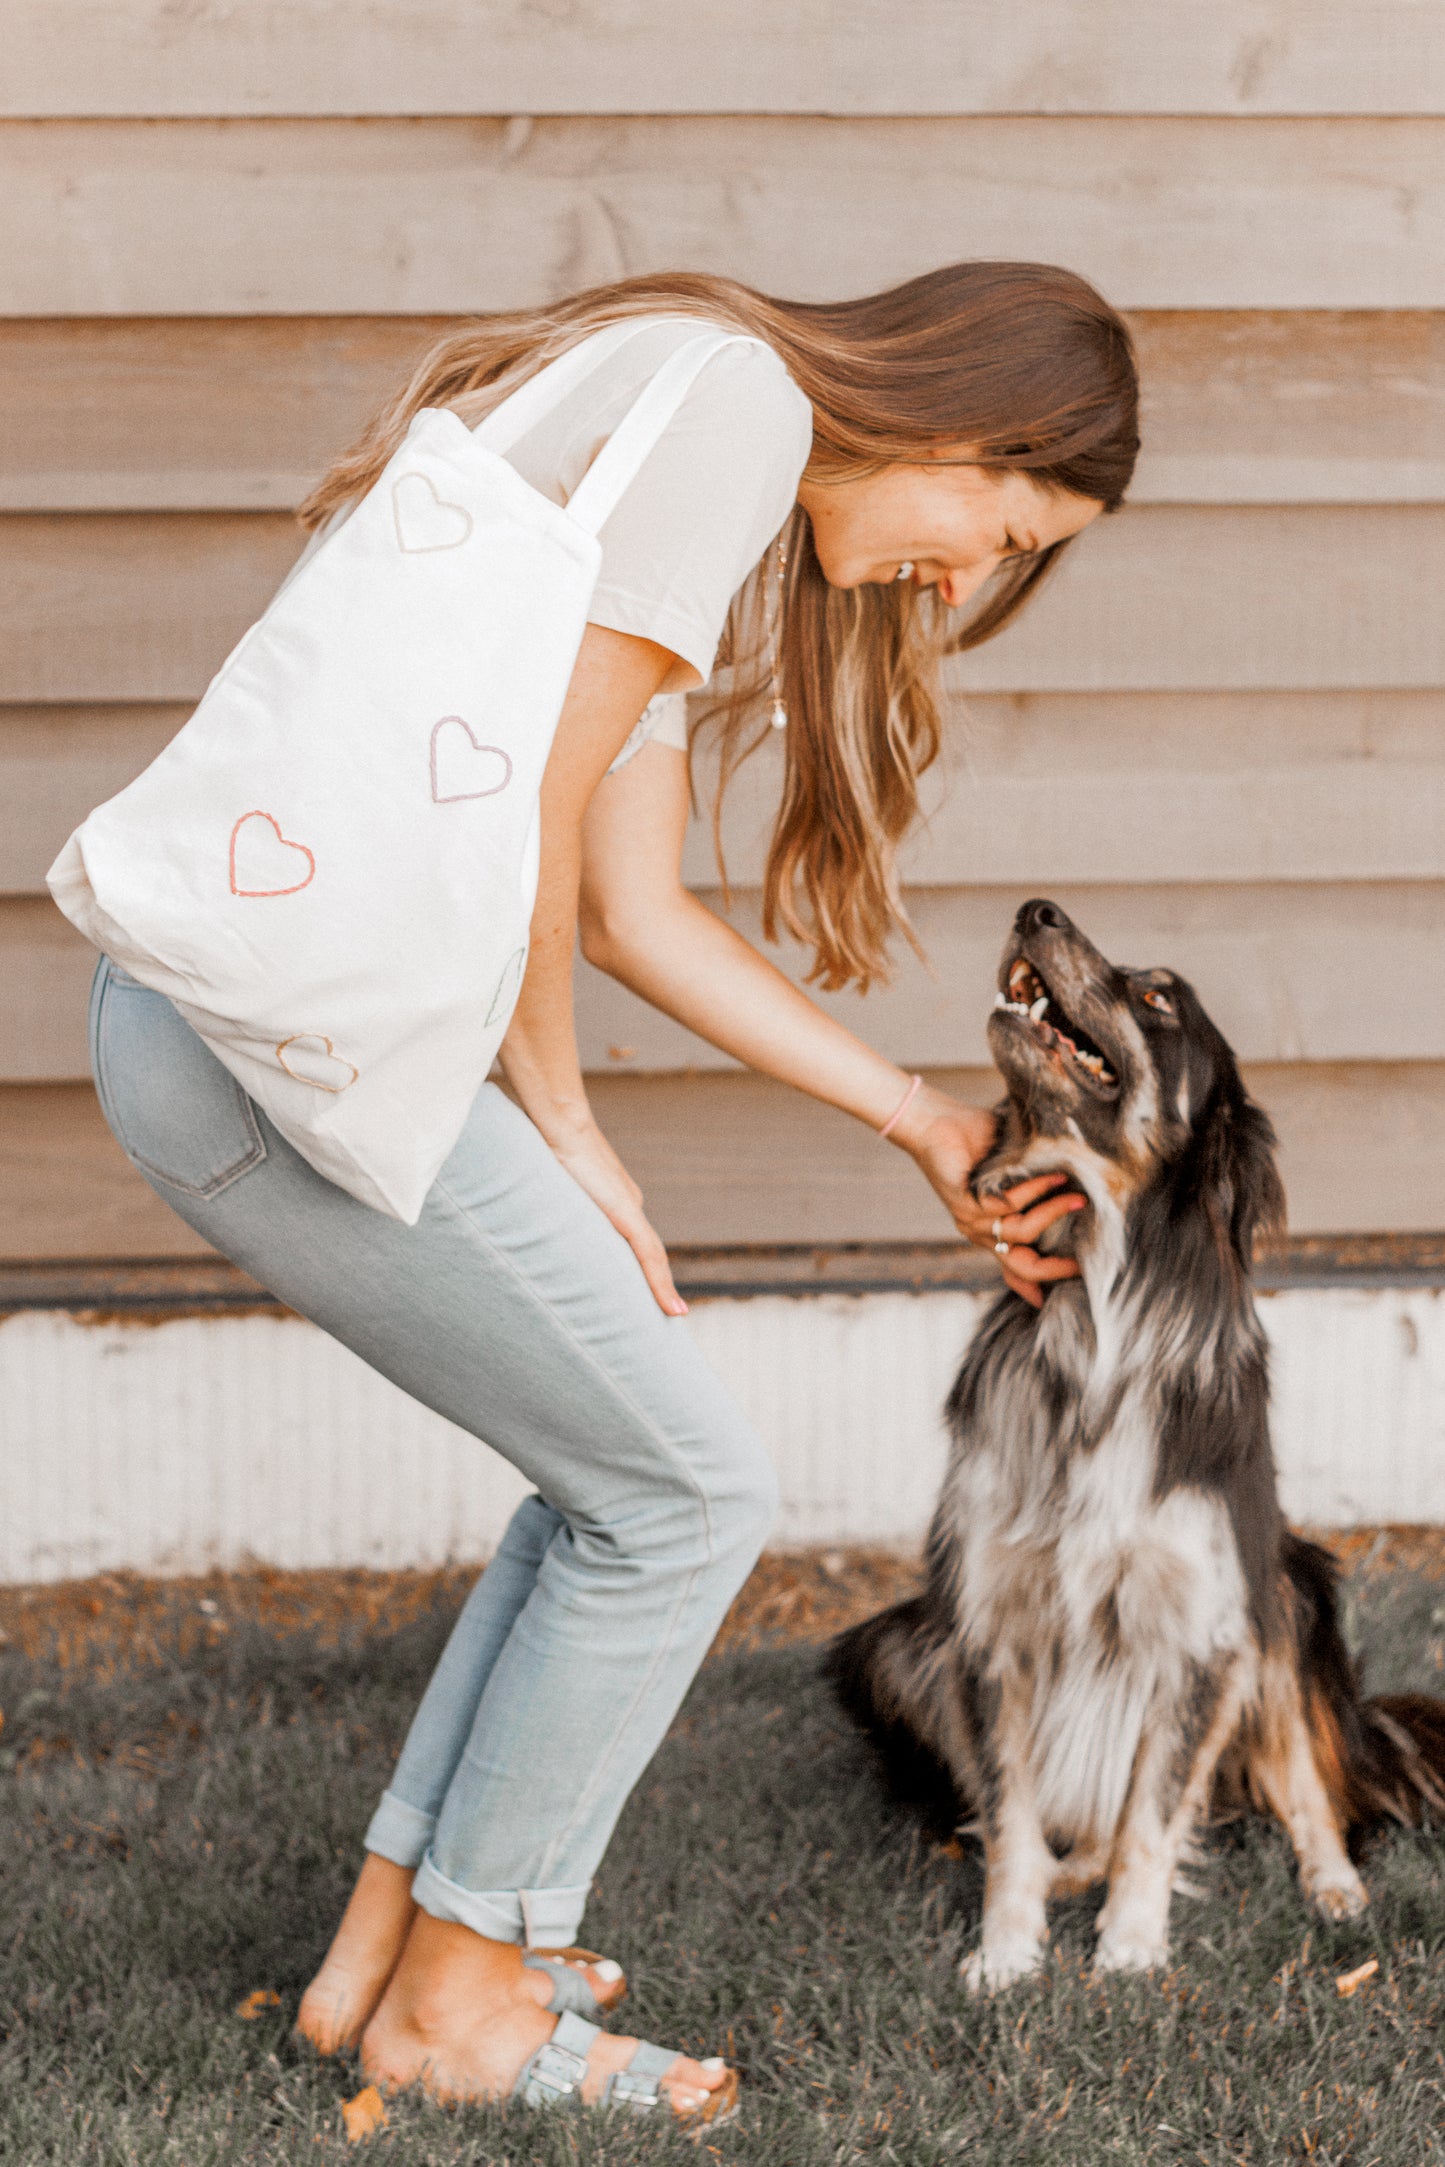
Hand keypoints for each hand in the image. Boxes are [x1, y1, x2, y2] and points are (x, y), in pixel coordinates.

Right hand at [544, 1117, 687, 1317]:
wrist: (558, 1122)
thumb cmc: (546, 1146)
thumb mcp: (552, 1184)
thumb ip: (556, 1202)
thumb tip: (525, 1212)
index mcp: (617, 1198)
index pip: (633, 1241)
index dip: (642, 1268)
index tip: (641, 1294)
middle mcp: (631, 1203)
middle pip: (645, 1253)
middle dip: (653, 1284)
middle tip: (662, 1316)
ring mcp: (630, 1208)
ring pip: (652, 1258)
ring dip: (660, 1290)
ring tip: (672, 1316)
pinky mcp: (626, 1213)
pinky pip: (649, 1255)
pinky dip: (661, 1283)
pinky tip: (673, 1309)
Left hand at [887, 1084, 1084, 1308]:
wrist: (935, 1124)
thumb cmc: (977, 1143)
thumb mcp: (1011, 1170)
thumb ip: (1037, 1186)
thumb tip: (1079, 1188)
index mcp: (991, 1231)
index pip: (1016, 1270)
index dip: (1039, 1285)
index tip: (1068, 1286)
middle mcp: (982, 1232)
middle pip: (1022, 1266)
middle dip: (1057, 1267)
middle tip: (1085, 1262)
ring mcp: (972, 1220)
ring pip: (1023, 1232)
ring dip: (1055, 1213)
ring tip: (1078, 1198)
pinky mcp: (965, 1203)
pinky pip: (1009, 1205)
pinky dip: (1036, 1190)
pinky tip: (1054, 1177)